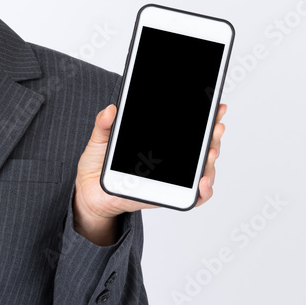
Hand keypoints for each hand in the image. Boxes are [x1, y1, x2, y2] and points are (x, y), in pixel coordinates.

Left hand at [74, 103, 227, 225]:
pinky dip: (203, 192)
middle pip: (201, 147)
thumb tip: (111, 109)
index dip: (206, 119)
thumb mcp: (100, 140)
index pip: (188, 130)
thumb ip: (104, 125)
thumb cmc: (98, 165)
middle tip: (215, 127)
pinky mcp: (167, 197)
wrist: (89, 192)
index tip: (216, 107)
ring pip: (202, 170)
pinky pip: (192, 198)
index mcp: (160, 143)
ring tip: (210, 152)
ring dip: (210, 162)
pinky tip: (202, 182)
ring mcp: (171, 179)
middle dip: (212, 136)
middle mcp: (171, 161)